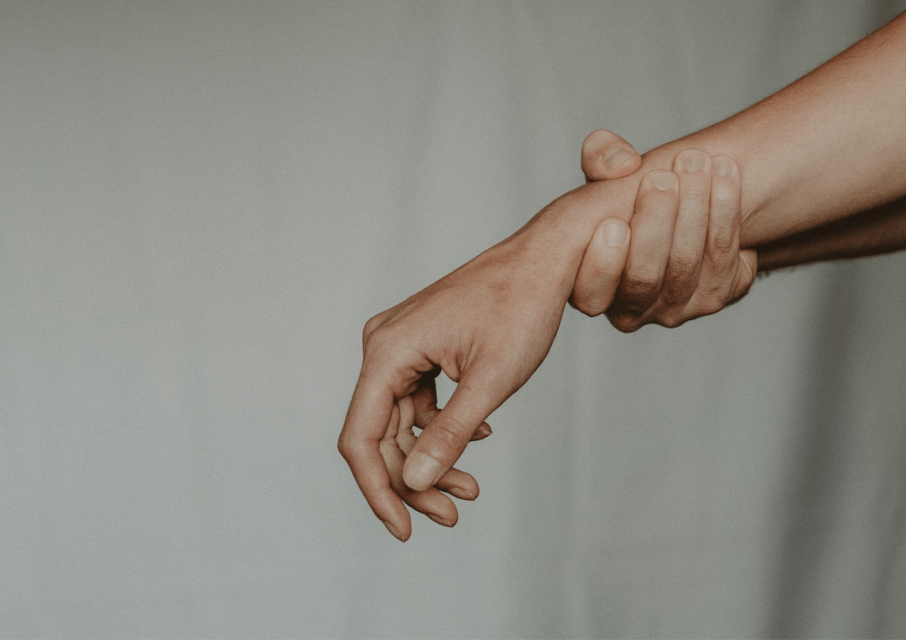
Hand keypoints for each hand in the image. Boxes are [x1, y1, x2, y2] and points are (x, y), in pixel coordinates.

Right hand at [339, 209, 586, 539]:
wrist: (545, 260)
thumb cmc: (521, 309)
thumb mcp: (490, 382)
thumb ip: (449, 435)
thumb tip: (412, 483)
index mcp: (388, 351)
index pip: (361, 437)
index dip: (378, 490)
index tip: (405, 530)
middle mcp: (383, 346)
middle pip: (380, 434)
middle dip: (413, 480)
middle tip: (454, 514)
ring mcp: (400, 345)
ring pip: (400, 422)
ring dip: (431, 458)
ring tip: (471, 488)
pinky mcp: (419, 347)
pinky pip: (417, 401)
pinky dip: (441, 427)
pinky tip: (478, 434)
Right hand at [570, 129, 757, 330]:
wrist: (684, 208)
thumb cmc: (630, 198)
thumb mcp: (606, 174)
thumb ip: (600, 158)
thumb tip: (624, 164)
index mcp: (589, 288)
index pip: (592, 297)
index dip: (604, 264)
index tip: (614, 222)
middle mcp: (629, 310)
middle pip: (643, 277)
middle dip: (656, 222)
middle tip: (663, 177)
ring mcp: (674, 309)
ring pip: (686, 264)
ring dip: (695, 207)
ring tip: (696, 161)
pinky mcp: (714, 296)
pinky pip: (724, 260)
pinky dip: (726, 212)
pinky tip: (724, 173)